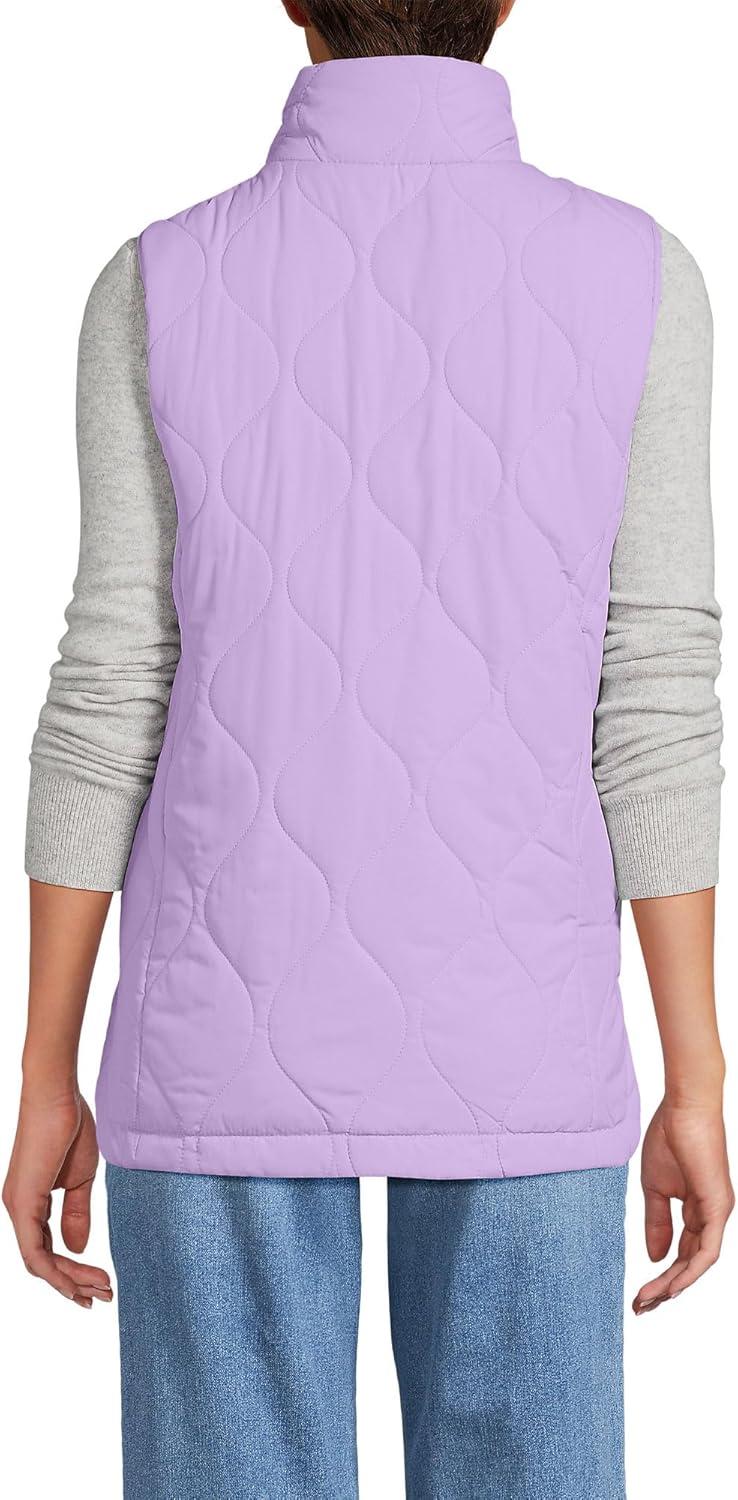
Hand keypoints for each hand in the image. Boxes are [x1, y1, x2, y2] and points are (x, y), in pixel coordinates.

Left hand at [3, 1090, 112, 1309]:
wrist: (59, 1098)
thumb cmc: (70, 1128)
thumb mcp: (81, 1180)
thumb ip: (77, 1214)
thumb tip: (76, 1248)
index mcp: (32, 1204)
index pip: (48, 1251)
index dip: (72, 1272)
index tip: (100, 1283)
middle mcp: (19, 1210)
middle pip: (43, 1263)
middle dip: (74, 1283)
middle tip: (103, 1296)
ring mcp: (18, 1208)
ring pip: (39, 1263)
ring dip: (69, 1281)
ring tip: (100, 1290)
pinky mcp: (22, 1203)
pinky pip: (35, 1251)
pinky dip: (56, 1271)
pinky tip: (77, 1280)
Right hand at [633, 1096, 733, 1314]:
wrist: (684, 1107)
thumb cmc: (670, 1138)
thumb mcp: (655, 1188)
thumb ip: (657, 1222)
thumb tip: (654, 1258)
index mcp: (698, 1211)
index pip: (682, 1254)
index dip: (662, 1277)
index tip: (638, 1294)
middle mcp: (712, 1217)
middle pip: (690, 1265)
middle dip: (665, 1289)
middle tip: (640, 1307)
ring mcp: (718, 1213)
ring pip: (699, 1263)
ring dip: (675, 1285)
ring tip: (650, 1300)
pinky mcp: (719, 1207)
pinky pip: (708, 1250)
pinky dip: (690, 1270)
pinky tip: (672, 1285)